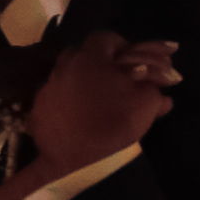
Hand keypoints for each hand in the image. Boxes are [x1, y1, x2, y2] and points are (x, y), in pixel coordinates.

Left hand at [25, 31, 177, 169]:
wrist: (79, 161)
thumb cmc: (115, 123)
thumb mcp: (146, 102)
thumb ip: (155, 89)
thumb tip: (163, 89)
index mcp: (89, 58)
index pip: (105, 38)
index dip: (121, 46)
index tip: (132, 61)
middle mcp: (62, 68)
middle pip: (80, 55)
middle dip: (98, 63)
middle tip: (115, 80)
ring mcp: (46, 91)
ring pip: (65, 78)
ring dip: (80, 84)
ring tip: (97, 103)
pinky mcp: (37, 115)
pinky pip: (52, 106)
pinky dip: (62, 110)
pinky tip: (67, 129)